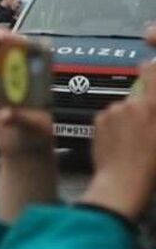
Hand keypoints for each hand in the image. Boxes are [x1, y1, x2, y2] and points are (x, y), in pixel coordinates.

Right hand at [0, 28, 53, 160]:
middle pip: (7, 46)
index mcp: (39, 74)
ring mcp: (2, 77)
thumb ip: (20, 119)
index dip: (20, 39)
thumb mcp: (35, 126)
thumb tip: (5, 115)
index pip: (30, 47)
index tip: (14, 40)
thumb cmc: (37, 132)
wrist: (23, 145)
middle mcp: (19, 72)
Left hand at [82, 43, 155, 218]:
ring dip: (128, 117)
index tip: (152, 67)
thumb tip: (151, 101)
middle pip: (139, 95)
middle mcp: (132, 103)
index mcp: (154, 106)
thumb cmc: (151, 164)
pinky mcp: (98, 119)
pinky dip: (114, 124)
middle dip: (143, 106)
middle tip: (146, 128)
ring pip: (124, 107)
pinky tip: (120, 142)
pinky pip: (109, 116)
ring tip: (133, 140)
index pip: (153, 72)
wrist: (123, 181)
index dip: (153, 68)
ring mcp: (113, 110)